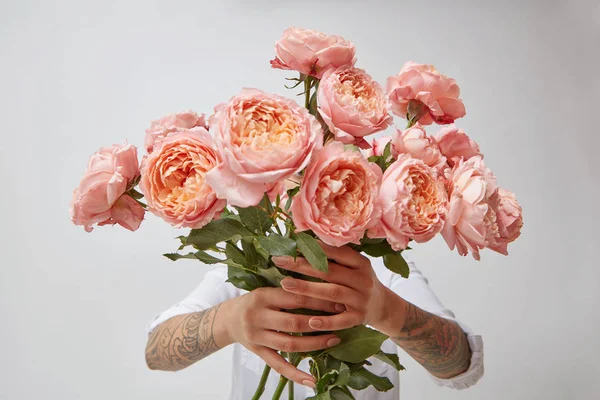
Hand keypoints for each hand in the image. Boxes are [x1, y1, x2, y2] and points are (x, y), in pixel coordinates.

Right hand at [225, 286, 343, 387]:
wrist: (227, 319)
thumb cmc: (254, 301)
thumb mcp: (267, 289)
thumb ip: (289, 289)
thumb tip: (323, 287)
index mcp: (262, 296)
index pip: (295, 298)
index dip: (318, 301)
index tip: (338, 302)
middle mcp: (257, 317)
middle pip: (293, 322)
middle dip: (320, 323)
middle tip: (341, 320)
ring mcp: (257, 337)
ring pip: (289, 344)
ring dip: (314, 344)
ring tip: (333, 340)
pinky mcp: (258, 353)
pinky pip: (278, 365)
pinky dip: (295, 374)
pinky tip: (312, 380)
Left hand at [273, 242, 398, 334]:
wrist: (383, 307)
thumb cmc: (360, 282)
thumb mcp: (354, 267)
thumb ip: (335, 258)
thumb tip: (304, 241)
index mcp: (361, 263)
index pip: (337, 251)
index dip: (315, 246)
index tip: (293, 241)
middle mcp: (363, 279)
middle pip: (330, 271)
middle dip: (303, 265)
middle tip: (280, 261)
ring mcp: (362, 299)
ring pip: (333, 292)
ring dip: (307, 288)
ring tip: (285, 284)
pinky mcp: (359, 318)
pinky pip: (341, 321)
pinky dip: (326, 321)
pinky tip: (310, 321)